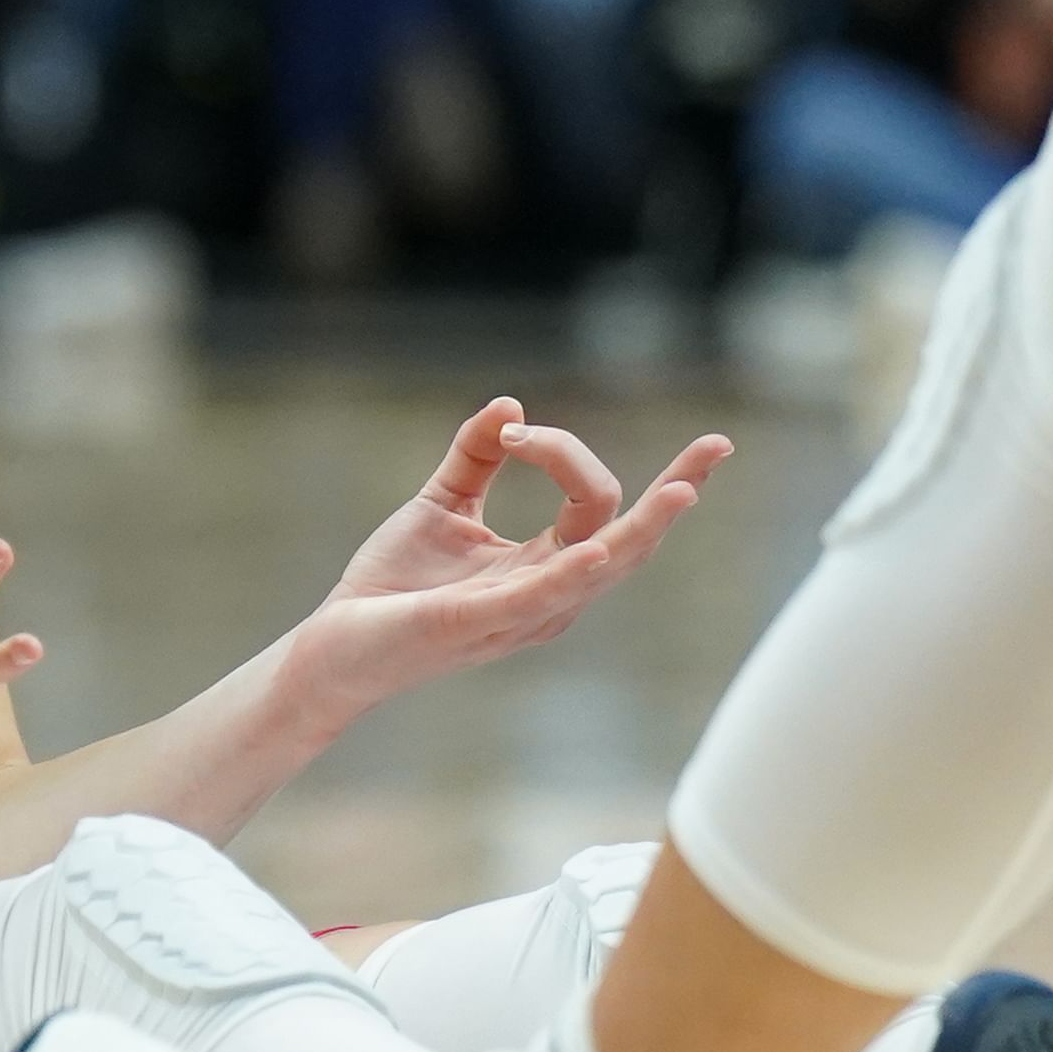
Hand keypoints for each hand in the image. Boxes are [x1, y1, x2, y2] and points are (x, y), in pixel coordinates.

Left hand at [289, 400, 731, 717]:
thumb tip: (508, 406)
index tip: (514, 430)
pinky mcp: (480, 621)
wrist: (335, 645)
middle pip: (630, 539)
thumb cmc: (392, 587)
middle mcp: (549, 594)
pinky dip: (575, 570)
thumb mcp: (441, 503)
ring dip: (645, 527)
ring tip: (685, 490)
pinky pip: (541, 595)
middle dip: (676, 491)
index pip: (598, 505)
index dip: (564, 451)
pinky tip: (602, 546)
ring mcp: (521, 612)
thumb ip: (475, 455)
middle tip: (718, 446)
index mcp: (544, 567)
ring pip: (603, 566)